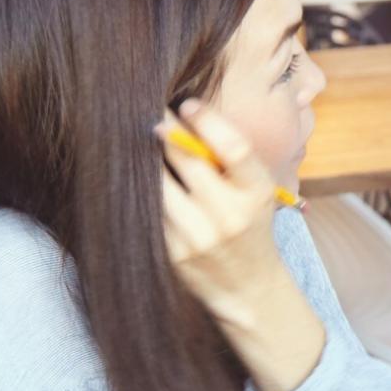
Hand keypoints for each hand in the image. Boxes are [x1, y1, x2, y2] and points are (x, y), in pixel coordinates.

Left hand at [159, 101, 326, 390]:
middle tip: (147, 108)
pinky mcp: (171, 252)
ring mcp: (198, 236)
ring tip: (134, 139)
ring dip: (144, 156)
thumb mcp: (257, 193)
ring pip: (158, 182)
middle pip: (187, 158)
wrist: (248, 287)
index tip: (187, 103)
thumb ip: (231, 160)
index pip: (234, 148)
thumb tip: (184, 111)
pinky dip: (138, 188)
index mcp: (257, 194)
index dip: (207, 121)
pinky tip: (132, 175)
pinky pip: (147, 209)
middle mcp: (230, 215)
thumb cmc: (250, 226)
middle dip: (164, 128)